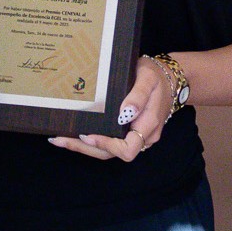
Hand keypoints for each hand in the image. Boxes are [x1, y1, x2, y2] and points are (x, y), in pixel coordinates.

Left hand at [49, 55, 171, 161]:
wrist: (171, 78)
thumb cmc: (157, 76)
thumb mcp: (148, 79)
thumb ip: (138, 95)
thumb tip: (125, 114)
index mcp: (149, 124)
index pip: (127, 148)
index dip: (106, 145)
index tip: (87, 134)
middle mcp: (144, 137)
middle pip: (113, 154)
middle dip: (85, 148)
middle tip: (60, 138)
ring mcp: (138, 137)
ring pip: (109, 152)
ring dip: (85, 147)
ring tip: (60, 138)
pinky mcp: (131, 133)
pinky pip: (111, 144)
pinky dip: (92, 142)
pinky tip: (75, 134)